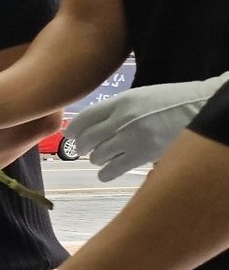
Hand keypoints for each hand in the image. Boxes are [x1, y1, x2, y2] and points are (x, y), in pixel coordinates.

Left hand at [66, 73, 228, 181]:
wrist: (200, 109)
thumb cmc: (170, 102)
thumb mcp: (140, 96)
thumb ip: (117, 109)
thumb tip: (93, 124)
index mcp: (121, 101)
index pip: (86, 118)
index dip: (74, 129)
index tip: (70, 134)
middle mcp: (122, 119)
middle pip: (88, 138)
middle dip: (81, 146)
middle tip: (82, 149)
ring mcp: (132, 138)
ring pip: (99, 154)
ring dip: (95, 158)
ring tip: (98, 158)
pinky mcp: (143, 155)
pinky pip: (114, 168)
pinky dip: (105, 172)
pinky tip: (104, 172)